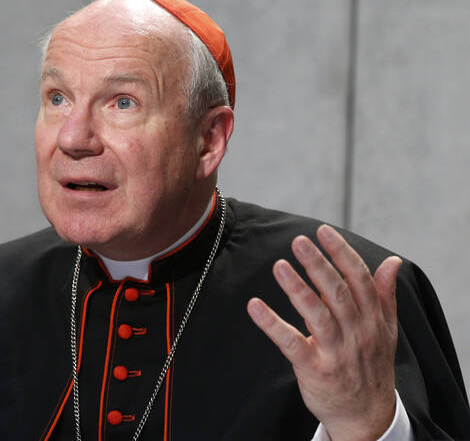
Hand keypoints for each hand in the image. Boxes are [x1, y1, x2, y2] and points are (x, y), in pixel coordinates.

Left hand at [247, 225, 400, 440]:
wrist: (367, 416)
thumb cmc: (371, 365)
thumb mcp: (386, 330)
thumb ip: (384, 295)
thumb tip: (393, 262)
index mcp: (372, 319)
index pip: (359, 280)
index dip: (342, 253)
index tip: (323, 231)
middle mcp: (357, 332)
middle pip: (338, 293)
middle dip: (318, 265)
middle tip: (298, 241)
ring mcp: (336, 352)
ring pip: (318, 315)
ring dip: (297, 289)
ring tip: (279, 265)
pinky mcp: (315, 369)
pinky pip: (292, 344)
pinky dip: (272, 325)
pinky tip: (255, 306)